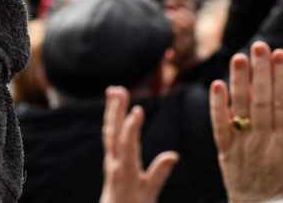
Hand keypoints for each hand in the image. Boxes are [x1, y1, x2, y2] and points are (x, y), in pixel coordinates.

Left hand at [99, 87, 178, 202]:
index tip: (137, 109)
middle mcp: (113, 164)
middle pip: (113, 134)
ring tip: (115, 90)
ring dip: (112, 111)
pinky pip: (110, 136)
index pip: (127, 146)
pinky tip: (114, 110)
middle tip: (119, 89)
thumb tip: (173, 155)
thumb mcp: (149, 195)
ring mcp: (110, 161)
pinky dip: (112, 120)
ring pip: (109, 132)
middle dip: (116, 111)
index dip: (131, 128)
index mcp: (124, 172)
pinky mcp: (111, 161)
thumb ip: (159, 174)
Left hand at [209, 42, 282, 202]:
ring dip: (239, 81)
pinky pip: (219, 127)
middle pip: (262, 100)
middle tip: (260, 45)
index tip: (281, 54)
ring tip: (239, 57)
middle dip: (261, 71)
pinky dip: (217, 106)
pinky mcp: (226, 154)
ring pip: (241, 109)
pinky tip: (217, 85)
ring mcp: (243, 147)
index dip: (282, 76)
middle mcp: (264, 142)